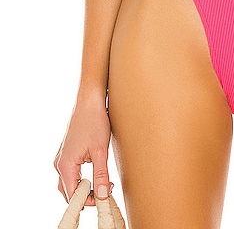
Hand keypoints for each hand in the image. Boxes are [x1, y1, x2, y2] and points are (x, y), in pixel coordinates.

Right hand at [54, 91, 112, 206]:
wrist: (89, 100)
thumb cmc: (94, 121)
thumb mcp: (100, 151)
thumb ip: (100, 175)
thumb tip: (102, 196)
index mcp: (65, 165)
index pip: (72, 195)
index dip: (87, 201)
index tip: (104, 199)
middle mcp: (59, 163)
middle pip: (68, 191)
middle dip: (86, 196)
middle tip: (105, 193)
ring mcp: (62, 158)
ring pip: (69, 183)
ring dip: (84, 188)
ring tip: (103, 184)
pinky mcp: (67, 153)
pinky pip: (71, 173)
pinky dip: (82, 179)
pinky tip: (96, 175)